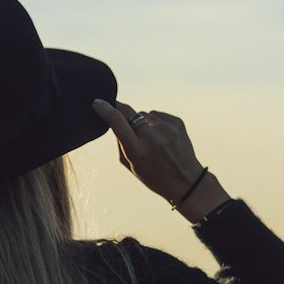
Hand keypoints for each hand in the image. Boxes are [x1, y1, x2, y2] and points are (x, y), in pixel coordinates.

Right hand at [91, 98, 228, 220]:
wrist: (186, 181)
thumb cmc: (154, 176)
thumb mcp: (132, 166)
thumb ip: (121, 143)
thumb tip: (115, 120)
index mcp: (138, 151)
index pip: (117, 122)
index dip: (105, 109)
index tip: (97, 102)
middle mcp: (152, 137)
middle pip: (129, 113)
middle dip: (121, 112)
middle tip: (119, 116)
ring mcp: (167, 129)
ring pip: (143, 114)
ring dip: (142, 123)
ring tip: (151, 140)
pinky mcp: (177, 122)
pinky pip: (157, 115)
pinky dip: (155, 123)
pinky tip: (162, 138)